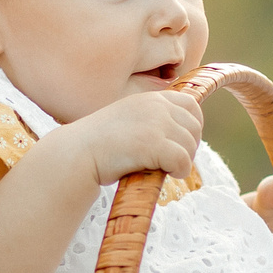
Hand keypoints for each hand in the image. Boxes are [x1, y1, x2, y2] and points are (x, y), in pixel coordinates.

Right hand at [62, 90, 203, 186]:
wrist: (77, 153)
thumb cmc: (100, 144)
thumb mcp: (129, 120)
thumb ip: (152, 120)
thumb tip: (183, 136)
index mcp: (150, 98)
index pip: (191, 105)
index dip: (192, 127)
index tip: (180, 144)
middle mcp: (155, 106)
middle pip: (195, 126)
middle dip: (189, 146)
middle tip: (172, 161)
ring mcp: (155, 123)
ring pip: (190, 146)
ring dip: (182, 161)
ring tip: (163, 168)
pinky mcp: (153, 143)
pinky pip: (183, 161)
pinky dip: (179, 171)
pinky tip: (166, 174)